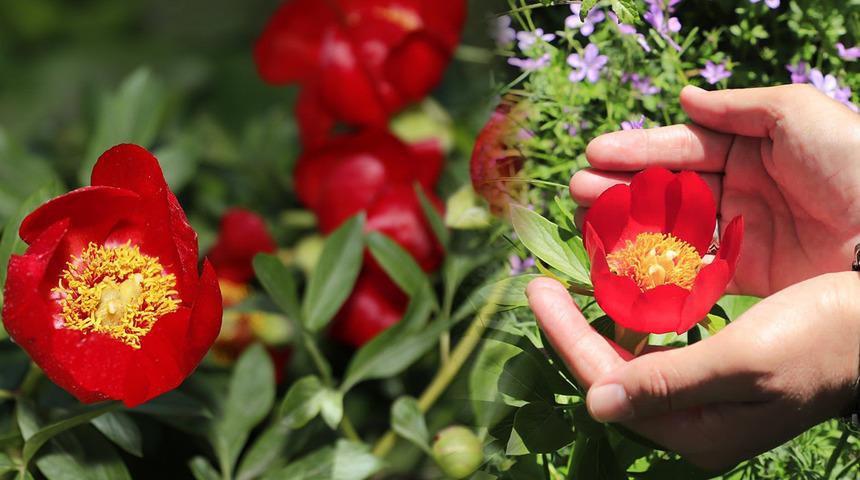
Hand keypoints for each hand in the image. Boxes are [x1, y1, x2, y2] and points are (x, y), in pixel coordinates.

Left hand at [527, 273, 859, 469]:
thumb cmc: (823, 340)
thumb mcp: (746, 362)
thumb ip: (670, 383)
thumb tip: (596, 403)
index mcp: (697, 428)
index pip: (606, 383)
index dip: (565, 336)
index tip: (536, 288)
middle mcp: (693, 420)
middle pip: (610, 374)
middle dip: (571, 329)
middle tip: (541, 284)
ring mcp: (704, 399)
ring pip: (629, 360)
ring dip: (598, 323)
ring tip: (572, 285)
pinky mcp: (715, 375)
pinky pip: (656, 349)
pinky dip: (633, 320)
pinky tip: (622, 293)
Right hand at [571, 84, 859, 296]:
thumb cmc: (852, 164)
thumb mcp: (797, 113)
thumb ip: (737, 107)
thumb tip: (685, 98)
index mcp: (755, 149)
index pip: (685, 148)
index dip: (640, 150)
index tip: (596, 153)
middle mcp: (744, 190)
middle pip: (671, 188)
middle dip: (623, 186)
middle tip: (578, 189)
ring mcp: (744, 233)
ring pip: (674, 227)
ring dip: (630, 223)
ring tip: (588, 220)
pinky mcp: (748, 275)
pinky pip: (694, 267)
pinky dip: (658, 263)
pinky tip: (624, 258)